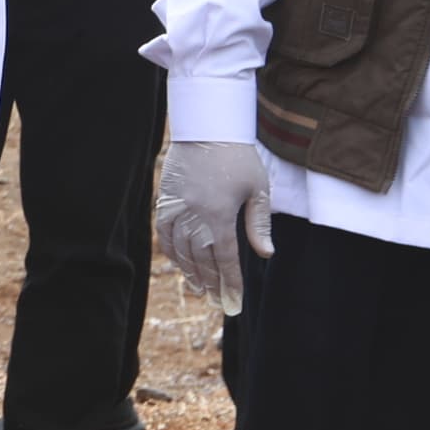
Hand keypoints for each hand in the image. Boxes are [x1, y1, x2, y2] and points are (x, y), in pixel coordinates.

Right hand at [157, 140, 275, 313]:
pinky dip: (171, 251)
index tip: (234, 303)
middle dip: (211, 285)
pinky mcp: (164, 199)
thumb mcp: (257, 189)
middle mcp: (194, 215)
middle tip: (218, 303)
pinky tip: (178, 263)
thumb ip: (259, 224)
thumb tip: (266, 254)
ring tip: (199, 290)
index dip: (230, 283)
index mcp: (219, 214)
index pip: (225, 259)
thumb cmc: (238, 156)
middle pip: (201, 260)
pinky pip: (164, 232)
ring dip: (189, 273)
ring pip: (180, 250)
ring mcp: (176, 207)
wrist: (206, 126)